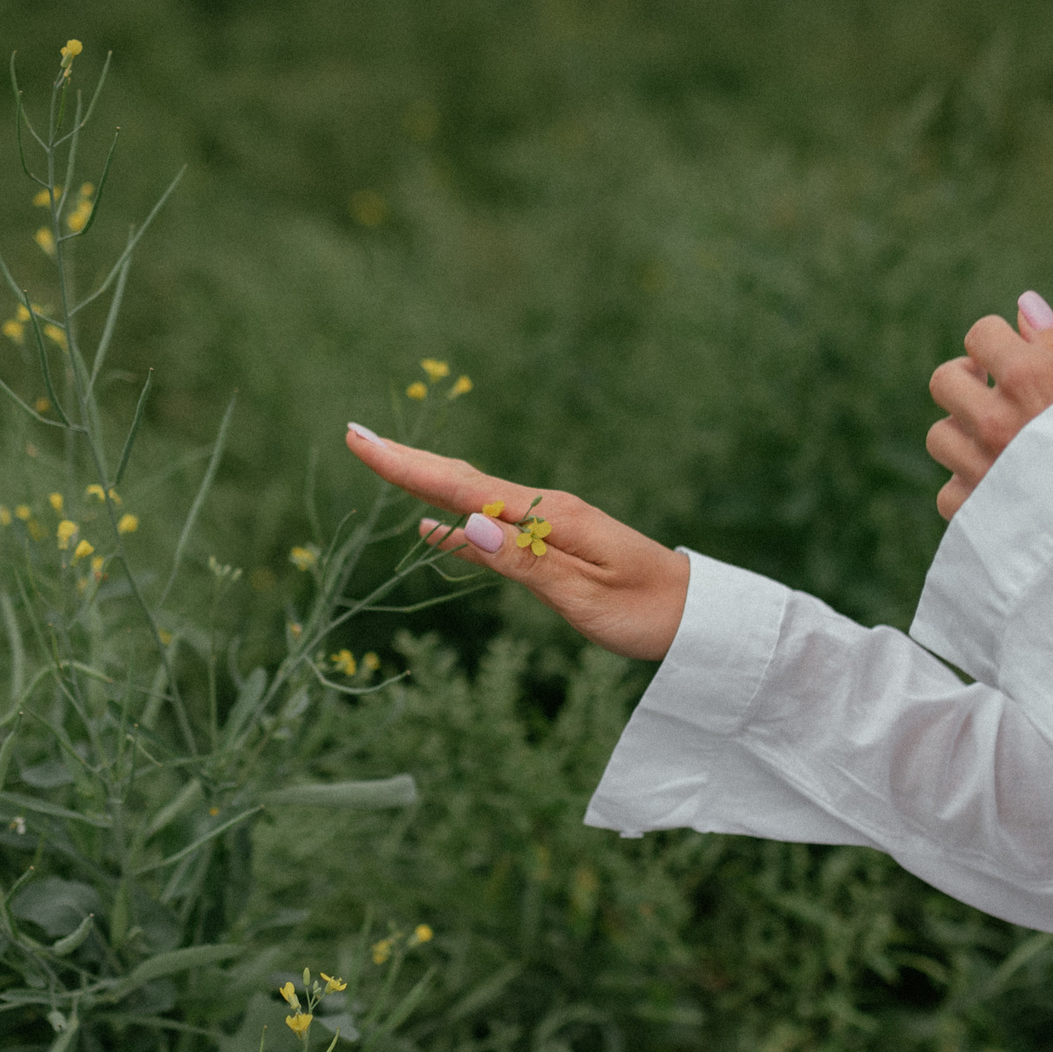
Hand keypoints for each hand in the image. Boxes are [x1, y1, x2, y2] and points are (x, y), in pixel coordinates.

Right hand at [343, 425, 691, 660]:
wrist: (697, 614)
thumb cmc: (646, 611)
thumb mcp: (582, 596)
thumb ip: (522, 561)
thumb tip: (458, 526)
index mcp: (549, 516)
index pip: (463, 490)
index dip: (408, 468)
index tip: (362, 441)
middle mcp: (545, 510)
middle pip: (463, 483)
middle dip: (407, 462)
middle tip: (355, 437)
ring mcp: (550, 524)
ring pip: (473, 499)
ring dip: (426, 482)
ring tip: (384, 464)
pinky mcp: (555, 542)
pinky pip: (492, 525)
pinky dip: (456, 517)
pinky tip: (434, 524)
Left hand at [927, 291, 1052, 519]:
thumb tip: (1024, 306)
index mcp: (1030, 379)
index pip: (980, 335)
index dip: (997, 342)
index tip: (1015, 358)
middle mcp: (995, 422)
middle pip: (945, 381)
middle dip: (969, 381)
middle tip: (999, 394)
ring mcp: (981, 471)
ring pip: (941, 436)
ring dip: (965, 435)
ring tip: (1003, 444)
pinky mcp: (977, 518)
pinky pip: (949, 492)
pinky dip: (969, 488)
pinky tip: (1003, 487)